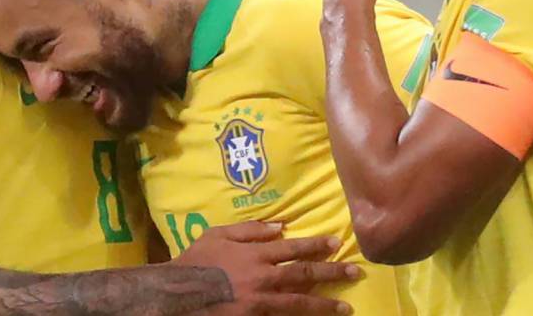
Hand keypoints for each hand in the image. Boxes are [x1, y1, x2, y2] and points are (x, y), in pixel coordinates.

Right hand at [172, 221, 357, 314]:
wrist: (177, 294)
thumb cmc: (196, 260)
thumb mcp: (219, 234)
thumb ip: (251, 229)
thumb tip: (282, 226)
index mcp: (255, 254)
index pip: (294, 248)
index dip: (317, 245)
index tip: (336, 243)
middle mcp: (263, 278)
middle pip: (304, 274)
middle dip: (331, 273)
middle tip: (355, 272)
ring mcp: (260, 302)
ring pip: (299, 302)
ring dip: (325, 304)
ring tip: (345, 308)